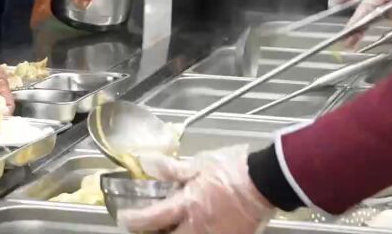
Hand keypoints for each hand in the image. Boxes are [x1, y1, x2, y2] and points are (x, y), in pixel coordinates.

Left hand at [118, 146, 273, 233]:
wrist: (266, 182)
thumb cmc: (233, 169)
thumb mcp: (199, 164)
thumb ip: (172, 169)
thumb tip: (147, 164)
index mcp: (188, 205)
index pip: (151, 219)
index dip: (133, 221)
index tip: (125, 218)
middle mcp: (198, 227)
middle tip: (148, 228)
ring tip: (171, 225)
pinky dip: (195, 233)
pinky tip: (193, 226)